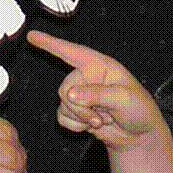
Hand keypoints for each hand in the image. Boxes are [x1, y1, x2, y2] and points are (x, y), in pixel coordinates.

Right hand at [27, 29, 163, 151]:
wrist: (139, 135)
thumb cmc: (139, 110)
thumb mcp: (124, 97)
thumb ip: (97, 94)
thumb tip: (72, 94)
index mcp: (99, 66)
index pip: (72, 52)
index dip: (51, 44)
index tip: (33, 36)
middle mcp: (87, 78)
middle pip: (65, 88)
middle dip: (81, 106)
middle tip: (101, 115)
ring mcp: (81, 96)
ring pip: (63, 105)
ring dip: (81, 117)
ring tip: (101, 119)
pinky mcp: (76, 113)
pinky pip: (62, 118)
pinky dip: (76, 125)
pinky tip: (92, 125)